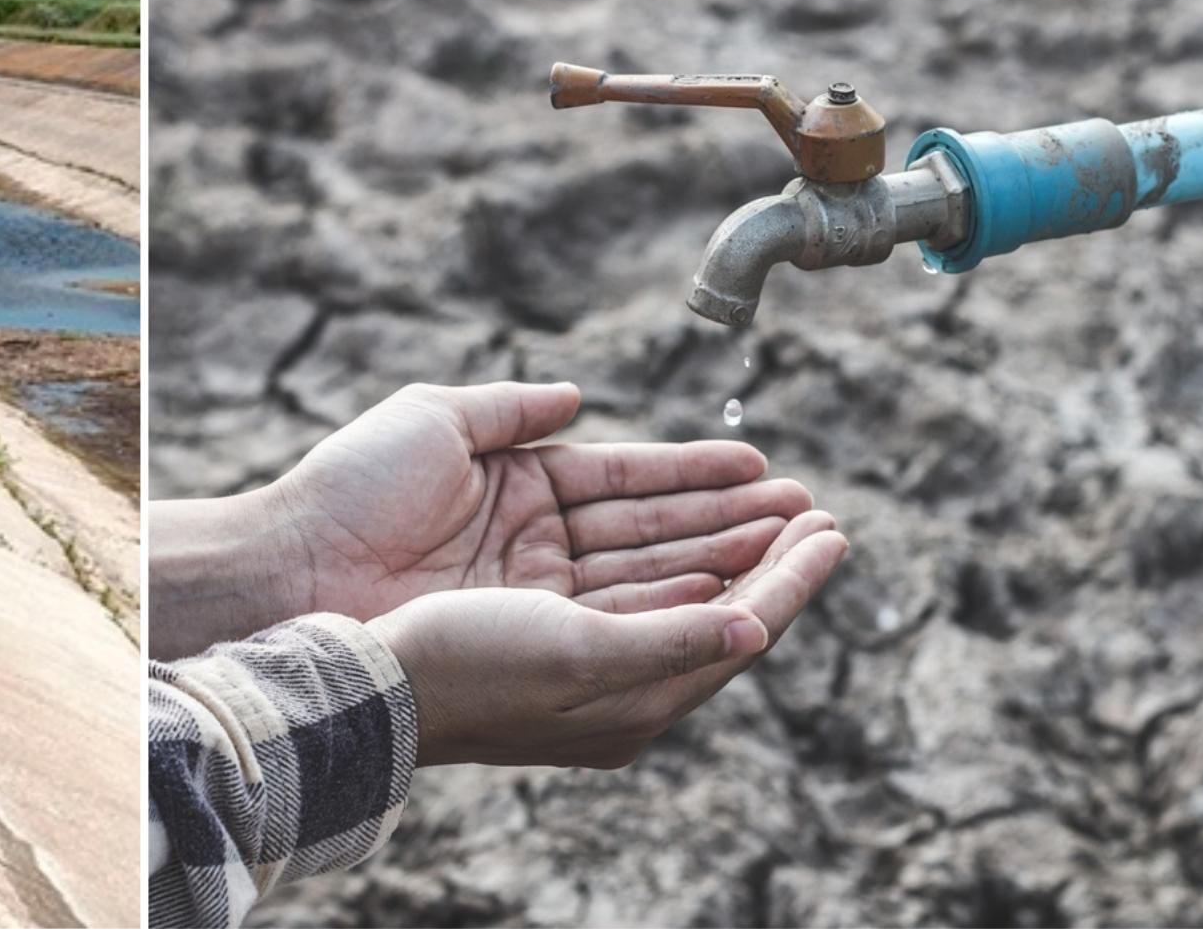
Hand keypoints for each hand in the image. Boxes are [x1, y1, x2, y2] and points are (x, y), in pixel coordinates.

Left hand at [267, 381, 812, 618]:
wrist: (290, 571)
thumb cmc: (347, 491)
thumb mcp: (435, 421)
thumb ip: (513, 408)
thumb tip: (575, 395)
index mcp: (523, 490)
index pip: (633, 482)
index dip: (700, 474)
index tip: (762, 466)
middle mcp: (542, 550)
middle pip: (661, 535)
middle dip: (739, 523)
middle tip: (811, 510)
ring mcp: (543, 600)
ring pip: (660, 578)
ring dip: (733, 560)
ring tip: (802, 541)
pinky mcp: (541, 643)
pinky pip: (632, 621)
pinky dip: (692, 606)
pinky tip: (749, 589)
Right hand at [367, 510, 847, 767]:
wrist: (366, 679)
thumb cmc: (467, 669)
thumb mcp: (580, 654)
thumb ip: (673, 640)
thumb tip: (758, 625)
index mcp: (637, 701)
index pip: (742, 627)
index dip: (793, 577)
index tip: (837, 529)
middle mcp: (620, 681)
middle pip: (721, 605)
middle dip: (771, 554)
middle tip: (818, 508)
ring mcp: (586, 650)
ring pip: (680, 585)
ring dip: (728, 541)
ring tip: (777, 502)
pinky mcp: (551, 622)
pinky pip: (635, 581)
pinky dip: (674, 551)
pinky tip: (695, 532)